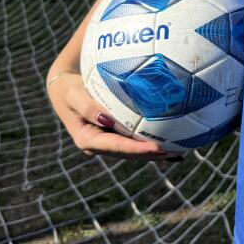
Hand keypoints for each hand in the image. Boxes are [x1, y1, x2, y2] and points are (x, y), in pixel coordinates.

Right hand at [47, 71, 183, 162]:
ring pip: (133, 150)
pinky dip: (149, 140)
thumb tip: (107, 119)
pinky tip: (170, 140)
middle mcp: (99, 144)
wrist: (65, 87)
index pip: (116, 147)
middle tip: (174, 151)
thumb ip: (87, 106)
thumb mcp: (73, 94)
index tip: (156, 148)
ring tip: (178, 150)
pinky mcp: (113, 133)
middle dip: (150, 155)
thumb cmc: (69, 88)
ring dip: (153, 152)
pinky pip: (133, 139)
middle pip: (128, 153)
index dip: (137, 149)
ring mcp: (107, 140)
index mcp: (87, 139)